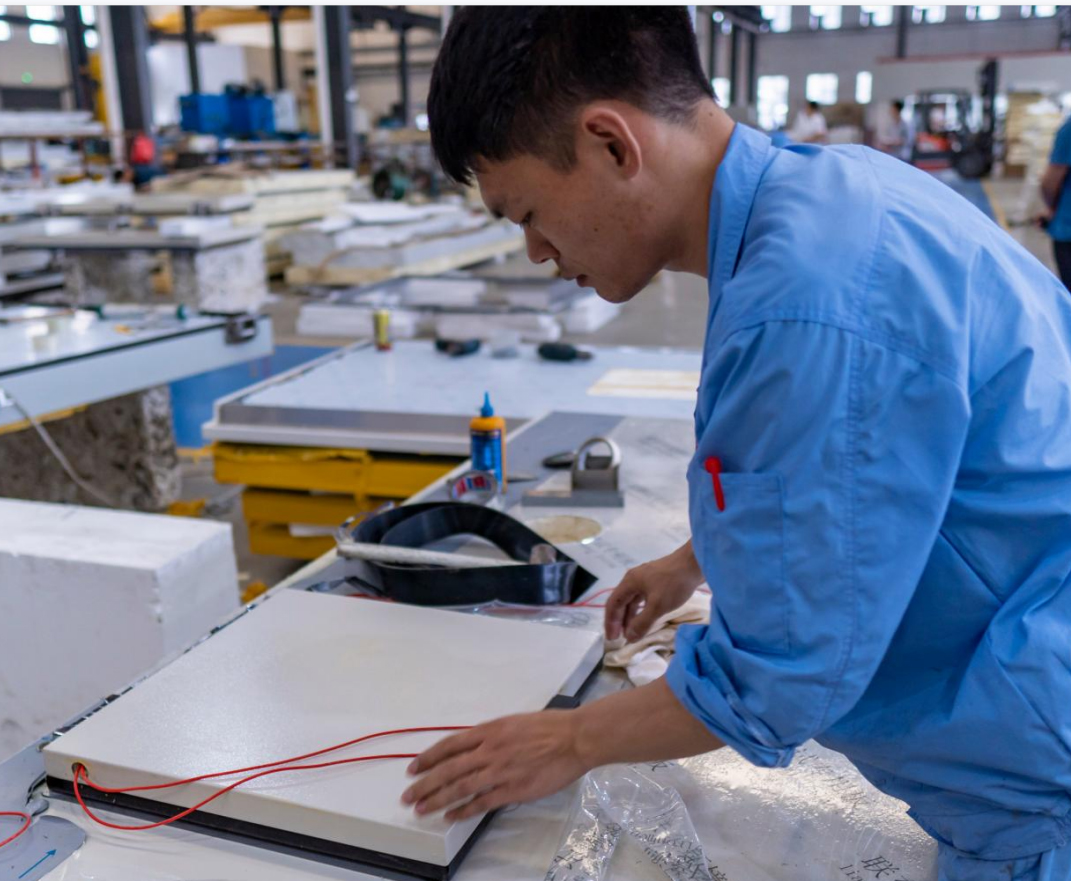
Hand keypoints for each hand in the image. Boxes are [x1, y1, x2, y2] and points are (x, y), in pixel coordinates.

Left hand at [401, 710, 587, 821]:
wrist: (574, 738)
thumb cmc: (548, 726)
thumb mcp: (513, 722)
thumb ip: (492, 735)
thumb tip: (474, 747)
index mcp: (489, 731)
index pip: (449, 745)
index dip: (428, 758)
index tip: (413, 768)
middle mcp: (489, 750)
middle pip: (449, 769)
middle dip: (425, 783)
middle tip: (408, 795)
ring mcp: (500, 771)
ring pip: (461, 787)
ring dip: (438, 799)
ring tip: (421, 809)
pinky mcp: (513, 789)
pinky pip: (483, 802)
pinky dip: (465, 810)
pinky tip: (451, 816)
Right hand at [604, 540, 703, 642]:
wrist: (695, 563)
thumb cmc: (674, 583)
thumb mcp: (657, 606)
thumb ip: (642, 623)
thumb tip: (629, 637)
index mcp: (629, 582)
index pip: (612, 604)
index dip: (610, 622)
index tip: (612, 639)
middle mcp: (634, 579)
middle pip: (621, 602)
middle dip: (619, 621)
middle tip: (620, 638)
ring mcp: (646, 579)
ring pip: (632, 600)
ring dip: (630, 616)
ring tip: (631, 632)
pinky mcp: (657, 580)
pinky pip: (643, 598)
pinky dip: (641, 610)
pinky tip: (645, 618)